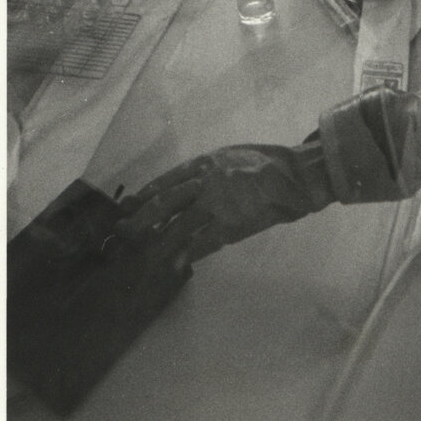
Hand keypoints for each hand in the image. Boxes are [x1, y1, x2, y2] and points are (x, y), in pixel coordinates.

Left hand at [113, 143, 330, 264]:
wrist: (296, 175)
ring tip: (144, 256)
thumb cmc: (267, 163)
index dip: (146, 195)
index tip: (130, 206)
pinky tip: (176, 263)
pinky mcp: (230, 225)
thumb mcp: (231, 157)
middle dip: (141, 220)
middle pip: (165, 203)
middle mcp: (205, 183)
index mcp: (205, 164)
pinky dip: (188, 254)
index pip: (166, 181)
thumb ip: (209, 172)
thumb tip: (188, 189)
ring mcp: (216, 205)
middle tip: (124, 232)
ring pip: (178, 226)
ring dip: (159, 243)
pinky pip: (202, 243)